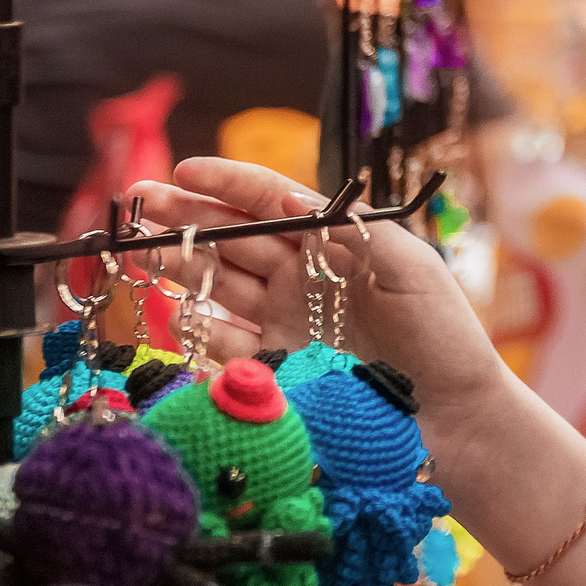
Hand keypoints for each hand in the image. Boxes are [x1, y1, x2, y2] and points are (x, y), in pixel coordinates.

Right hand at [130, 158, 507, 426]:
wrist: (453, 414)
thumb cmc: (441, 333)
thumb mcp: (409, 265)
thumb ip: (353, 228)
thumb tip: (287, 193)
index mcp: (332, 243)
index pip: (269, 202)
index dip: (226, 185)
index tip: (184, 172)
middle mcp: (301, 277)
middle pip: (232, 238)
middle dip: (184, 219)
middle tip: (137, 204)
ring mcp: (285, 322)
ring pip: (218, 284)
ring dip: (175, 264)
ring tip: (132, 246)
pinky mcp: (278, 368)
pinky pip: (226, 344)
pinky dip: (196, 328)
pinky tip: (169, 311)